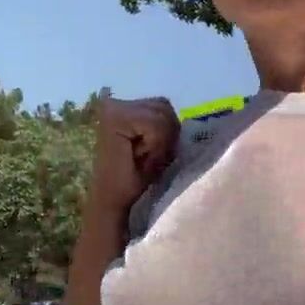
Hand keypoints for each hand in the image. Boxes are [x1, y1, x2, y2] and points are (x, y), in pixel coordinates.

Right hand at [88, 97, 180, 216]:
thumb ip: (167, 125)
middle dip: (166, 135)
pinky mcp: (115, 118)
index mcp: (124, 106)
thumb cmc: (137, 178)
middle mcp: (114, 102)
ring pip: (162, 114)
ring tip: (146, 159)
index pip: (163, 106)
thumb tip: (191, 117)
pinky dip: (156, 145)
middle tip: (149, 158)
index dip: (168, 132)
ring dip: (160, 142)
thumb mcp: (160, 145)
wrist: (115, 202)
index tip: (152, 154)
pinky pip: (155, 125)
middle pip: (164, 106)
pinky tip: (142, 159)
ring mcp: (112, 108)